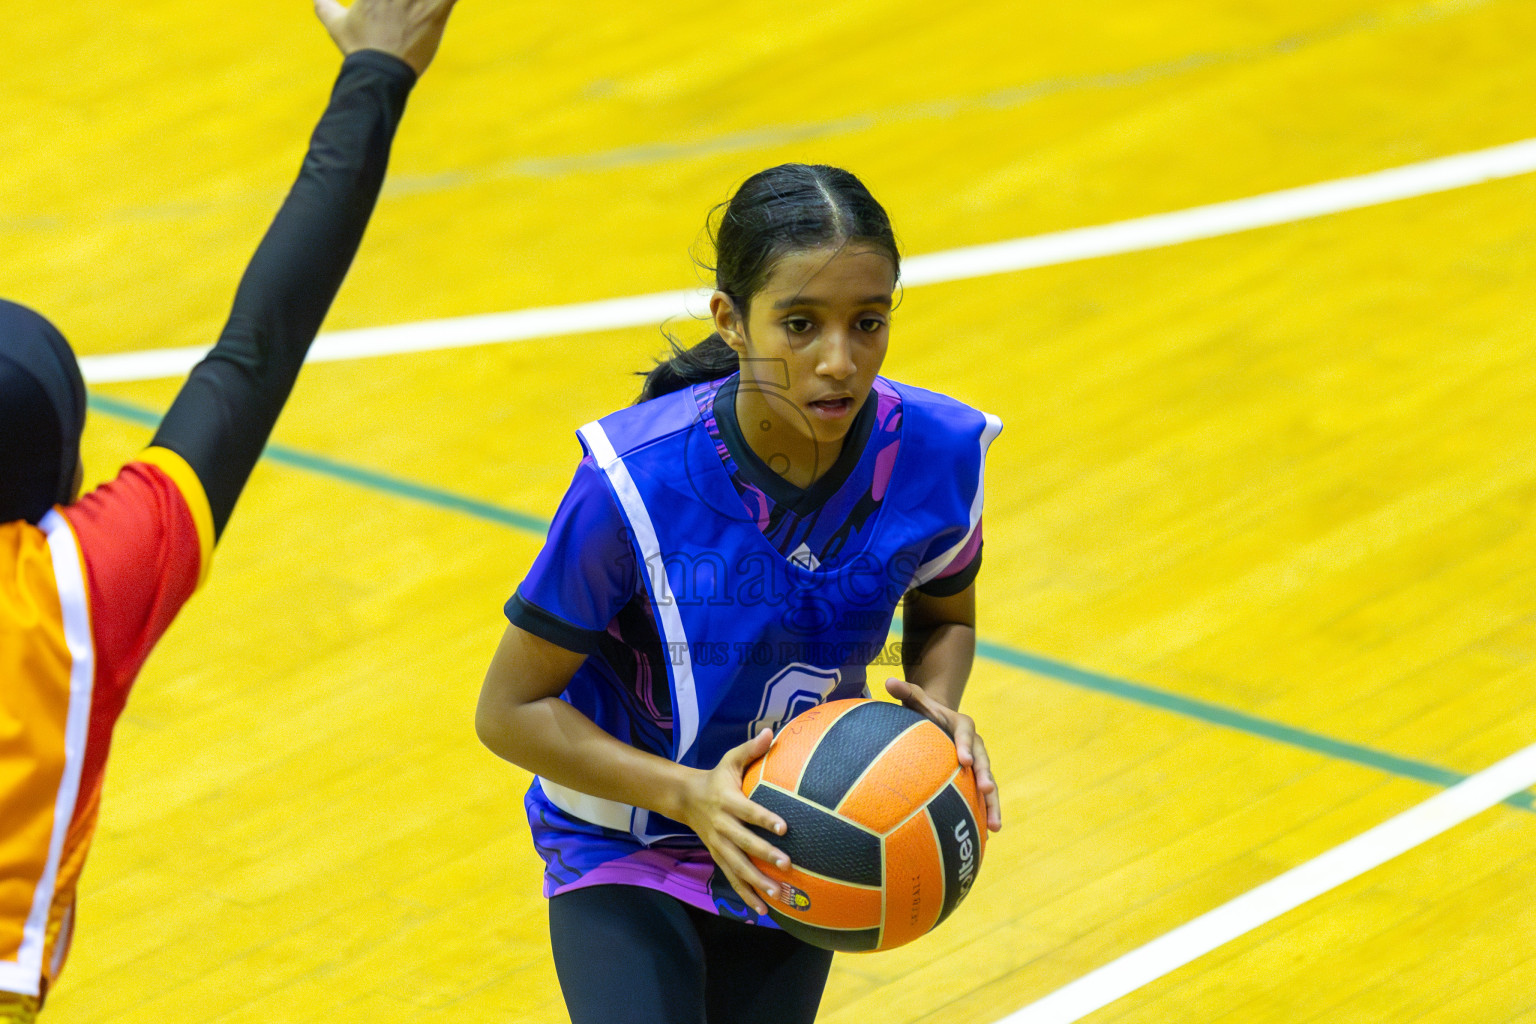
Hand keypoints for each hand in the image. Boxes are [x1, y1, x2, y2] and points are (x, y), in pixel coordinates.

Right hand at [315, 0, 459, 75]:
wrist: (378, 72)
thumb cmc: (358, 49)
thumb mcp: (335, 24)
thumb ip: (324, 5)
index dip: (388, 1)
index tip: (390, 5)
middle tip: (409, 6)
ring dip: (431, 0)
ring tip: (425, 6)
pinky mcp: (436, 11)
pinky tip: (449, 4)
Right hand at [676, 729, 790, 916]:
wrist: (685, 798)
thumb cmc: (716, 778)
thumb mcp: (730, 759)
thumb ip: (751, 748)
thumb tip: (771, 731)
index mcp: (727, 801)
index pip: (748, 811)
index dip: (765, 819)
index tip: (784, 827)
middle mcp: (722, 826)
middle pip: (744, 844)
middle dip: (765, 855)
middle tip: (787, 864)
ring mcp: (718, 845)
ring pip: (737, 867)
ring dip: (757, 882)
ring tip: (777, 894)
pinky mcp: (718, 857)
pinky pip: (732, 879)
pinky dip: (746, 896)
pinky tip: (763, 910)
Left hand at [885, 677, 1001, 831]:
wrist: (939, 720)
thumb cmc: (924, 710)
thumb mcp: (916, 698)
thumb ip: (905, 691)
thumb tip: (887, 681)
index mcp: (962, 725)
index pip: (966, 733)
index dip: (966, 745)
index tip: (962, 759)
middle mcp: (974, 746)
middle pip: (983, 761)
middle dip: (986, 776)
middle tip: (987, 790)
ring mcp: (977, 764)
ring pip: (988, 784)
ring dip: (993, 804)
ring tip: (995, 827)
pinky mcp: (974, 780)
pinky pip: (981, 798)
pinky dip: (985, 815)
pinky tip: (985, 837)